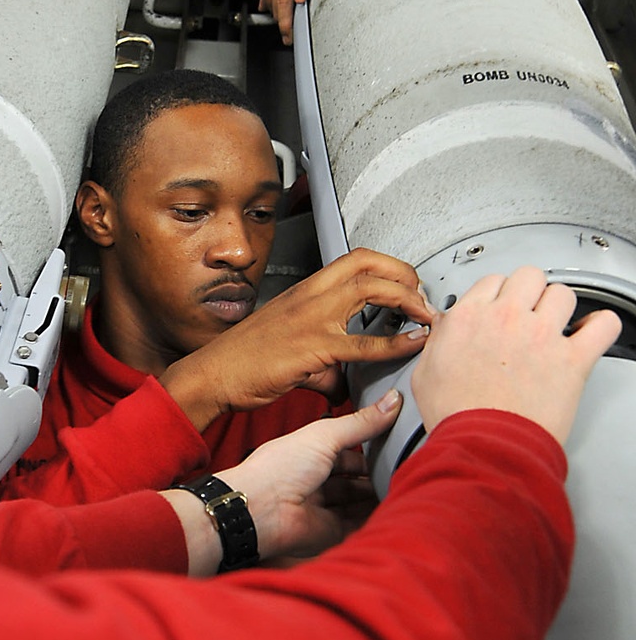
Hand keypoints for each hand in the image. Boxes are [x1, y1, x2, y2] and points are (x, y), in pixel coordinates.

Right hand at [161, 248, 434, 431]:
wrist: (214, 373)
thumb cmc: (245, 359)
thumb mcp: (289, 346)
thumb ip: (323, 360)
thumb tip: (342, 381)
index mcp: (306, 289)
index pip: (356, 259)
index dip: (389, 266)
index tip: (408, 284)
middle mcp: (311, 295)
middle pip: (369, 264)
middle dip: (406, 275)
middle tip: (424, 297)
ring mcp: (312, 318)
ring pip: (371, 289)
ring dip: (407, 298)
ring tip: (425, 315)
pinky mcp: (314, 347)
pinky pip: (365, 342)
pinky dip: (397, 342)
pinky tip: (414, 344)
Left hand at [165, 391, 400, 574]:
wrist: (260, 509)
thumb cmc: (280, 467)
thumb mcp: (325, 435)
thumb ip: (362, 422)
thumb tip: (394, 400)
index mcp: (312, 451)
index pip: (349, 447)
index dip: (372, 443)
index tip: (401, 439)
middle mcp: (317, 479)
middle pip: (355, 477)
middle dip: (378, 473)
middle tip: (410, 467)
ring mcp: (324, 506)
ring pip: (359, 501)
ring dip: (379, 496)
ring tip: (408, 487)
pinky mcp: (329, 532)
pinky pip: (358, 525)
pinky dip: (375, 519)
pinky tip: (396, 509)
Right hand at [412, 267, 620, 445]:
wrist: (483, 446)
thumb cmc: (457, 417)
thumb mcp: (425, 372)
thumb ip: (439, 342)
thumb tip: (446, 331)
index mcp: (470, 317)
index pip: (493, 281)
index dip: (499, 295)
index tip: (501, 308)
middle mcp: (507, 318)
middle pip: (529, 276)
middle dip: (529, 293)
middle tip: (529, 313)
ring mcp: (542, 335)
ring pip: (563, 293)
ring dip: (560, 307)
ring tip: (557, 325)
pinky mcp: (573, 359)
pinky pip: (603, 325)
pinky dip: (602, 326)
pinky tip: (591, 334)